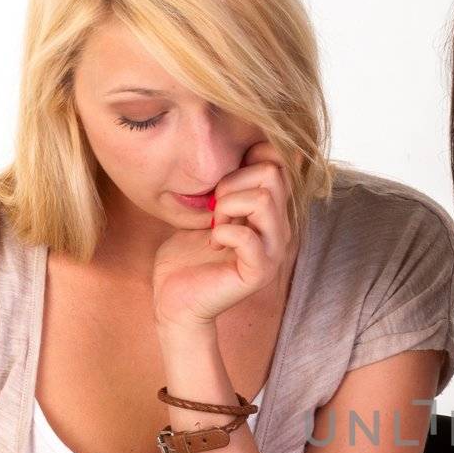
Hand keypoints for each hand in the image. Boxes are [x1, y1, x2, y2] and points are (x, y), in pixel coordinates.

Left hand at [152, 140, 294, 329]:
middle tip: (214, 208)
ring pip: (264, 199)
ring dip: (228, 205)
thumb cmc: (186, 255)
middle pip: (274, 173)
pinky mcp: (259, 272)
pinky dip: (222, 232)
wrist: (175, 299)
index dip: (245, 161)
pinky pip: (247, 236)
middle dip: (233, 182)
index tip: (219, 187)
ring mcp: (273, 251)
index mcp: (269, 212)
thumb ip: (223, 184)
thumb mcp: (205, 209)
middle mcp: (278, 229)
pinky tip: (213, 242)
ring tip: (214, 225)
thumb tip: (228, 152)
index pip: (278, 162)